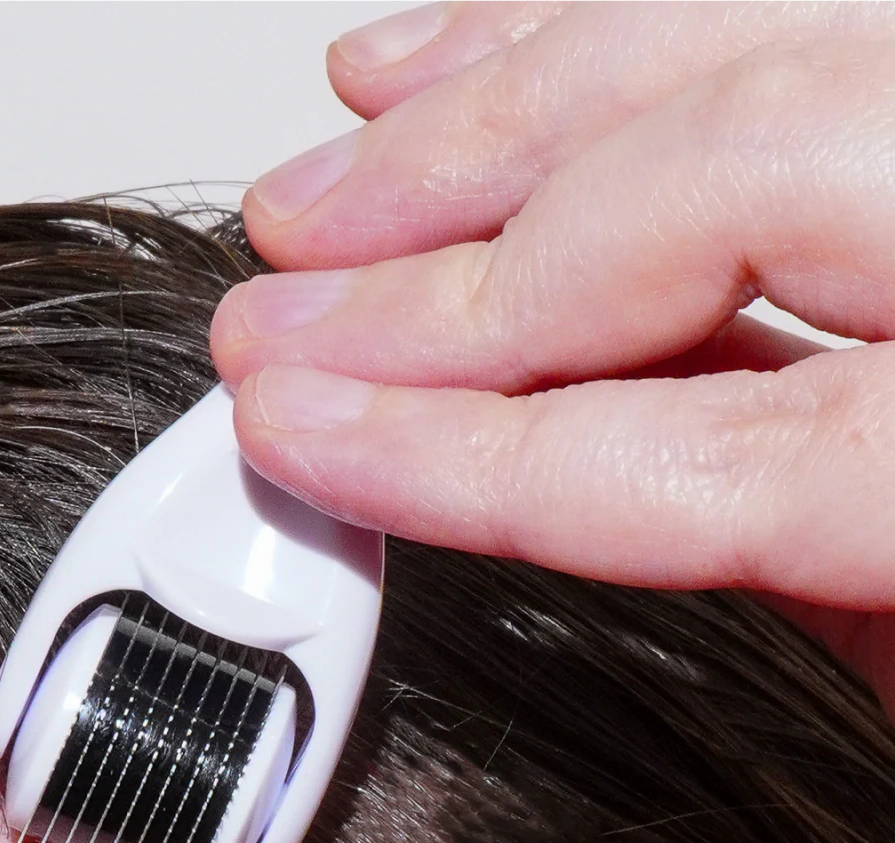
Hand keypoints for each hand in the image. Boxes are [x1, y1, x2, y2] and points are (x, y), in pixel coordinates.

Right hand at [210, 0, 894, 710]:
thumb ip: (771, 581)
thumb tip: (589, 481)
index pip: (678, 448)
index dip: (450, 450)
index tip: (298, 435)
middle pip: (685, 196)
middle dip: (432, 272)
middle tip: (278, 315)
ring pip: (710, 54)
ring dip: (482, 120)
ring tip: (327, 189)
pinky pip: (760, 31)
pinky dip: (599, 51)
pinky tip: (482, 69)